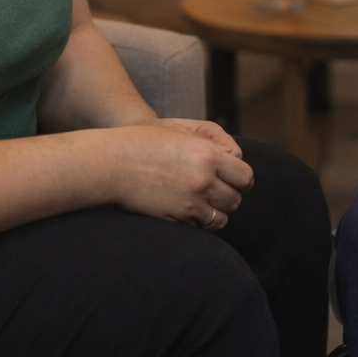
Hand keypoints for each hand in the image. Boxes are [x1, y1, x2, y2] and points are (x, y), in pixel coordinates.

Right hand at [103, 125, 254, 229]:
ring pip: (221, 218)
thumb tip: (235, 156)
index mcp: (208, 156)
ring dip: (217, 211)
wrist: (112, 162)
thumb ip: (213, 142)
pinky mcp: (176, 218)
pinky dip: (200, 221)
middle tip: (219, 189)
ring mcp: (190, 203)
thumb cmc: (145, 140)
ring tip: (206, 202)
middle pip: (235, 199)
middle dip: (230, 195)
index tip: (235, 178)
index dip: (242, 179)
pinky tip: (190, 208)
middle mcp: (203, 181)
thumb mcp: (182, 130)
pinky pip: (200, 227)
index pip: (245, 176)